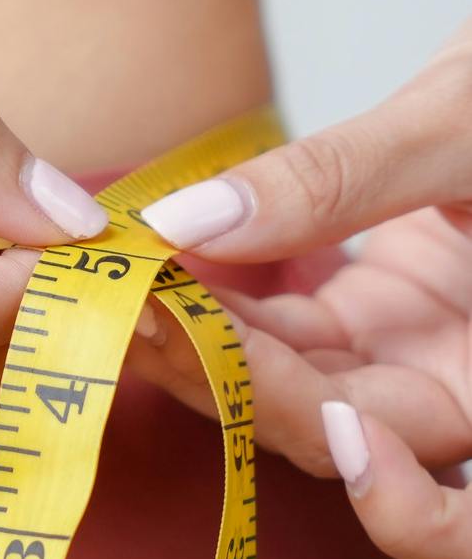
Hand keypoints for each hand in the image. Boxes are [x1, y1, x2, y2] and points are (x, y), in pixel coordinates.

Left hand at [131, 18, 471, 558]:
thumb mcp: (462, 126)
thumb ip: (339, 180)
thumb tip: (192, 222)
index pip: (357, 432)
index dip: (270, 399)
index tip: (187, 337)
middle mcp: (429, 385)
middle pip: (296, 418)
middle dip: (205, 369)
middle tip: (121, 311)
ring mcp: (390, 355)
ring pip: (271, 378)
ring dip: (194, 337)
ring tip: (122, 287)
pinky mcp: (358, 317)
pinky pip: (271, 331)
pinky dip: (216, 301)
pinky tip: (160, 268)